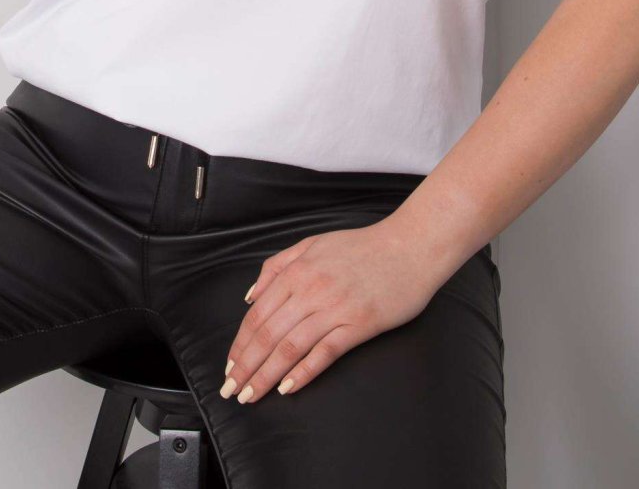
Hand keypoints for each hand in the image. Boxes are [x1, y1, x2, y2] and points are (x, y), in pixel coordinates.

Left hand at [219, 219, 438, 403]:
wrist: (409, 247)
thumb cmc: (361, 247)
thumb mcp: (312, 244)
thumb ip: (278, 266)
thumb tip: (251, 296)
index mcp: (297, 270)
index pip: (258, 315)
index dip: (240, 344)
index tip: (229, 367)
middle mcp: (311, 289)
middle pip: (268, 334)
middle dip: (245, 366)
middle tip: (231, 390)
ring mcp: (335, 308)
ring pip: (290, 347)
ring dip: (266, 375)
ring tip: (251, 395)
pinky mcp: (359, 324)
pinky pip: (325, 352)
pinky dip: (304, 372)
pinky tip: (288, 388)